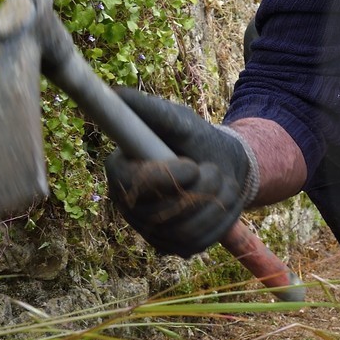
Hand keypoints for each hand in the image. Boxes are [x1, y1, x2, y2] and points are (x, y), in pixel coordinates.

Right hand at [104, 88, 256, 257]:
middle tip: (213, 170)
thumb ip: (150, 110)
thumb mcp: (180, 121)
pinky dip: (218, 221)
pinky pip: (197, 243)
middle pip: (161, 213)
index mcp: (120, 172)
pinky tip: (219, 204)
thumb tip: (114, 93)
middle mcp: (127, 205)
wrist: (225, 167)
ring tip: (219, 182)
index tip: (193, 165)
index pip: (131, 186)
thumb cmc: (196, 140)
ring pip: (183, 230)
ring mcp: (148, 230)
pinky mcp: (171, 246)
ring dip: (214, 204)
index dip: (166, 178)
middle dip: (200, 189)